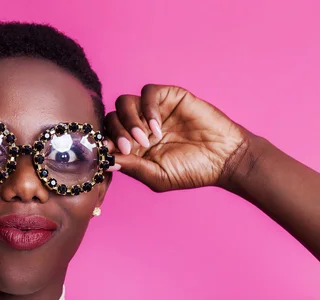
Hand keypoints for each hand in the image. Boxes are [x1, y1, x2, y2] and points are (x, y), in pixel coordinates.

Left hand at [105, 84, 253, 191]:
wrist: (225, 158)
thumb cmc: (192, 171)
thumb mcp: (157, 176)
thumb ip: (132, 167)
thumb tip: (106, 160)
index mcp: (132, 146)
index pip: (106, 136)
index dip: (103, 143)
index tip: (109, 152)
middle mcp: (138, 126)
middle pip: (111, 118)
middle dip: (116, 133)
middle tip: (129, 146)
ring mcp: (153, 111)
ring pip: (124, 103)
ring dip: (129, 120)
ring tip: (146, 139)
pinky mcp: (169, 97)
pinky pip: (148, 92)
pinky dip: (148, 108)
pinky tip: (158, 128)